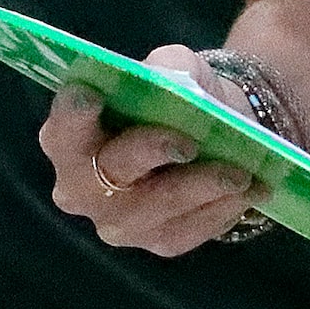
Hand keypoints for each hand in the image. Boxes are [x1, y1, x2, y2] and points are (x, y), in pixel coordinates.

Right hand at [39, 51, 266, 255]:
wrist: (208, 132)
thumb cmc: (176, 93)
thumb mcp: (174, 67)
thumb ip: (168, 68)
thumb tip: (173, 83)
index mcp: (69, 137)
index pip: (61, 130)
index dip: (72, 115)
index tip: (92, 94)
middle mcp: (82, 188)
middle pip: (108, 173)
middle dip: (149, 152)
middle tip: (188, 141)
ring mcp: (118, 222)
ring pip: (157, 206)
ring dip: (201, 186)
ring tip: (241, 171)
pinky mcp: (157, 242)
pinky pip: (188, 230)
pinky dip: (220, 209)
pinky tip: (248, 191)